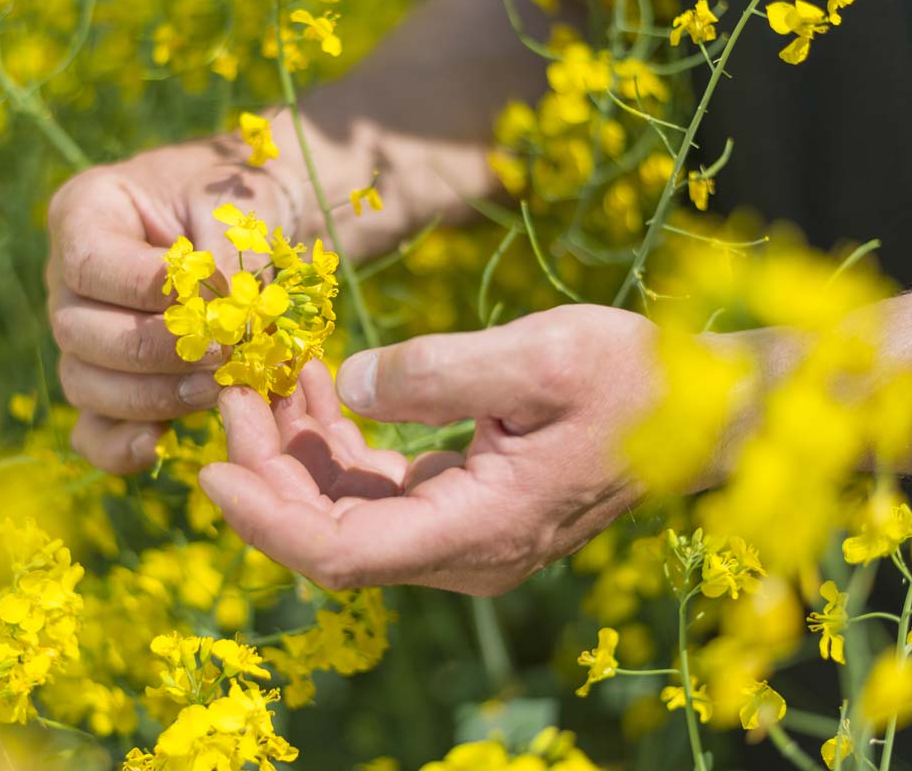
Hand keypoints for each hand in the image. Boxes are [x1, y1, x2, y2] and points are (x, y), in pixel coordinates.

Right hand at [46, 140, 299, 473]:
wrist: (262, 225)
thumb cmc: (243, 199)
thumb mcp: (237, 207)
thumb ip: (223, 255)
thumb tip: (220, 321)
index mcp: (86, 213)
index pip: (90, 263)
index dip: (144, 289)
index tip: (210, 294)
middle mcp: (68, 281)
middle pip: (79, 333)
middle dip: (155, 351)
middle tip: (223, 353)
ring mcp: (83, 339)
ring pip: (86, 385)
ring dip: (152, 396)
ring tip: (218, 387)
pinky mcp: (109, 388)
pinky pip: (94, 430)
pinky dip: (120, 446)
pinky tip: (159, 445)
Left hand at [198, 305, 659, 595]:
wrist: (702, 408)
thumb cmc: (634, 380)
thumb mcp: (540, 357)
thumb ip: (439, 373)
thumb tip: (350, 384)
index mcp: (479, 530)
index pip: (340, 554)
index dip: (266, 518)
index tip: (209, 467)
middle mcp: (462, 550)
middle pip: (329, 531)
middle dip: (268, 464)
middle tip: (234, 382)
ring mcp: (461, 532)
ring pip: (346, 509)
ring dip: (298, 447)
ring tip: (270, 369)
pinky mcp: (462, 504)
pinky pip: (378, 487)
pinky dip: (339, 441)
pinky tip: (321, 384)